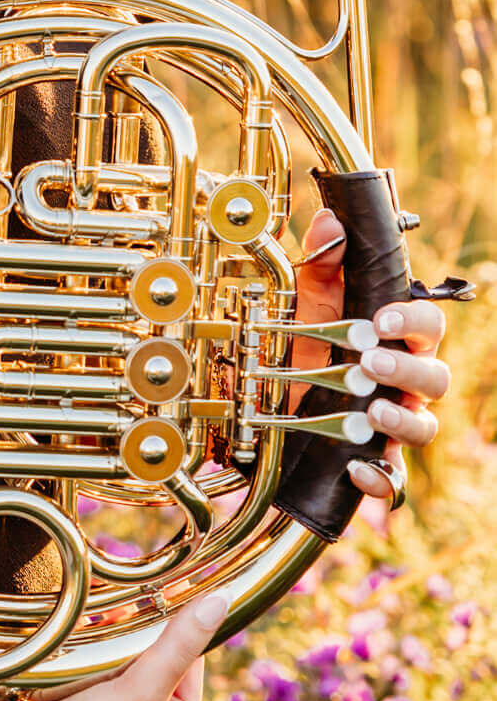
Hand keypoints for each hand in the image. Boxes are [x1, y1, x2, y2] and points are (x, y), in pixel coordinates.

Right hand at [34, 595, 229, 700]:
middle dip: (141, 640)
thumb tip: (220, 602)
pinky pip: (95, 677)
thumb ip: (178, 646)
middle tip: (128, 609)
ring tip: (103, 625)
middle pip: (156, 667)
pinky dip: (91, 660)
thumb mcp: (142, 691)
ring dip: (114, 649)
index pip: (190, 668)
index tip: (164, 599)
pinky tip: (81, 647)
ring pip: (123, 670)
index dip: (178, 633)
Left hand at [294, 206, 451, 502]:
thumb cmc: (298, 342)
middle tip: (372, 360)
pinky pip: (392, 478)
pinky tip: (358, 468)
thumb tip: (330, 222)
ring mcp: (389, 421)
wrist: (263, 398)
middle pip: (437, 375)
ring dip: (403, 418)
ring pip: (426, 425)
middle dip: (409, 367)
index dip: (416, 320)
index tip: (385, 319)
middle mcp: (401, 380)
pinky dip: (380, 477)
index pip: (430, 324)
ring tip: (371, 408)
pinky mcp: (370, 459)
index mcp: (393, 337)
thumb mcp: (302, 300)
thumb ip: (319, 261)